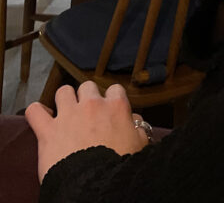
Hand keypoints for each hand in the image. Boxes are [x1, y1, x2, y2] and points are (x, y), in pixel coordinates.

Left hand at [26, 82, 147, 182]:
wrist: (96, 185)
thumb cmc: (119, 167)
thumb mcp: (139, 144)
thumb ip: (138, 128)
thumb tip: (135, 121)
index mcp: (116, 107)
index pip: (114, 90)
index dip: (111, 100)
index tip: (109, 110)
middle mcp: (92, 105)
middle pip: (87, 86)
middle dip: (87, 97)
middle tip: (87, 114)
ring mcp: (68, 115)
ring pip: (63, 91)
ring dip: (64, 100)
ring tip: (65, 112)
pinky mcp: (48, 131)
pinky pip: (35, 111)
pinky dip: (36, 112)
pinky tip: (41, 117)